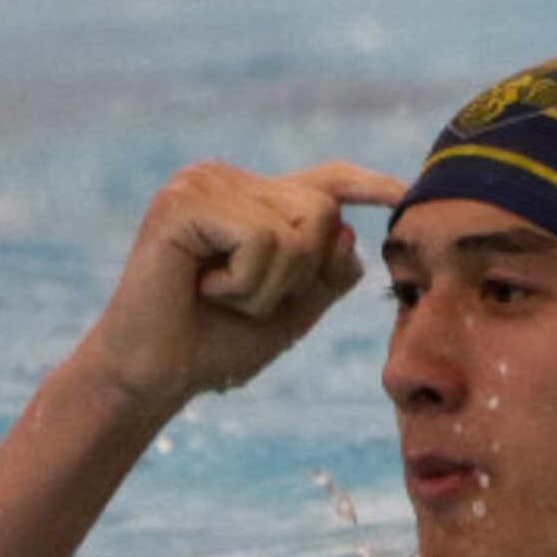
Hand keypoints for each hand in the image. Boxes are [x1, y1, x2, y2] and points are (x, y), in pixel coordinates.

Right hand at [78, 160, 406, 415]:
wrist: (151, 377)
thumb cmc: (213, 345)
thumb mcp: (290, 311)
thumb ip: (327, 273)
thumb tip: (347, 229)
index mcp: (252, 201)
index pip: (322, 182)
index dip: (366, 184)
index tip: (404, 193)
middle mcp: (227, 180)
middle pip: (321, 212)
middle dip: (299, 275)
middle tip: (238, 298)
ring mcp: (202, 184)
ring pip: (295, 231)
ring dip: (266, 287)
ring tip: (217, 295)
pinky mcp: (184, 202)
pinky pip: (260, 241)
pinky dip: (244, 283)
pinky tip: (201, 290)